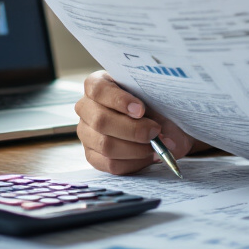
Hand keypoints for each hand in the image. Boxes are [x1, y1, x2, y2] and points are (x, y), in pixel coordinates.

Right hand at [74, 70, 199, 174]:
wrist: (161, 123)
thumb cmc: (153, 103)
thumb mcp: (156, 97)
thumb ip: (156, 106)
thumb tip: (162, 129)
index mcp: (97, 84)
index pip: (98, 90)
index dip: (119, 100)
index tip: (141, 110)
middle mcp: (86, 108)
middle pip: (101, 121)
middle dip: (132, 130)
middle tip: (155, 131)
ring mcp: (86, 133)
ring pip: (106, 145)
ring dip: (136, 149)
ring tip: (157, 146)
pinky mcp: (93, 155)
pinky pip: (110, 164)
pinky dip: (134, 162)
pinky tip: (148, 156)